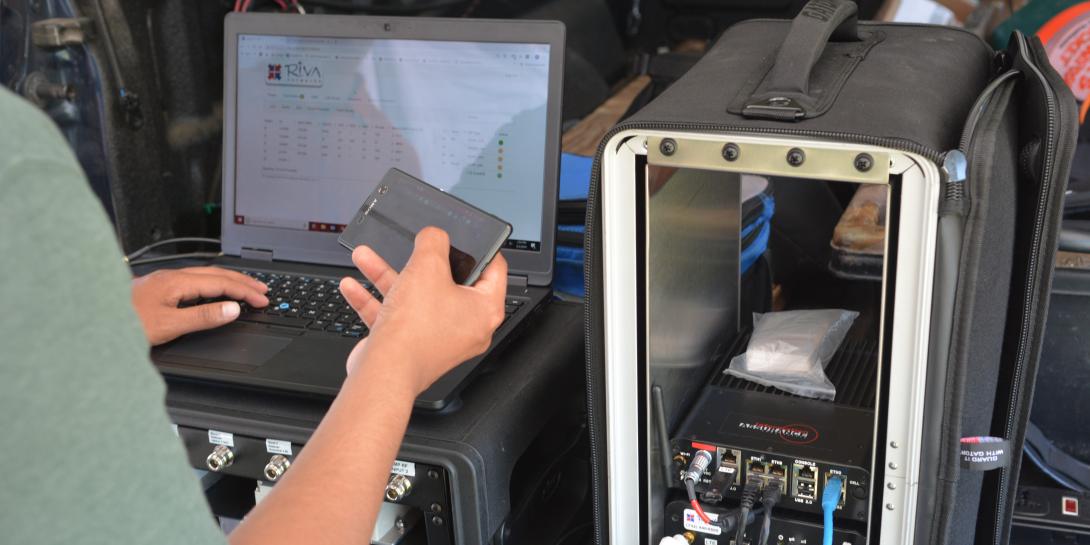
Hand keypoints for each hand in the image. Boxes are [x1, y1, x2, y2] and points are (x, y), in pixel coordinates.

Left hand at [131, 267, 268, 345]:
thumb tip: (232, 309)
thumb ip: (203, 316)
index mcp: (177, 282)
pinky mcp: (158, 288)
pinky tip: (215, 290)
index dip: (245, 291)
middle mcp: (172, 277)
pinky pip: (195, 280)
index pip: (221, 283)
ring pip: (206, 275)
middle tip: (263, 290)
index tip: (262, 300)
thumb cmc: (124, 324)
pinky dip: (214, 284)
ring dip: (229, 281)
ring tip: (246, 287)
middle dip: (243, 281)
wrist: (92, 320)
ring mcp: (164, 281)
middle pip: (216, 274)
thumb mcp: (169, 325)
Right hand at [338, 227, 506, 393]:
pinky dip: (374, 299)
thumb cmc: (415, 331)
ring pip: (413, 297)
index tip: (467, 236)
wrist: (384, 373)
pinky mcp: (410, 346)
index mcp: (484, 310)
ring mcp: (436, 338)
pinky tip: (353, 286)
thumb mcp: (427, 267)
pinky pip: (394, 316)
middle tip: (413, 246)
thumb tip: (434, 235)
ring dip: (386, 275)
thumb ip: (433, 243)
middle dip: (418, 261)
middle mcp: (464, 327)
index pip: (493, 270)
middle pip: (445, 282)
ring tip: (365, 256)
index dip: (480, 248)